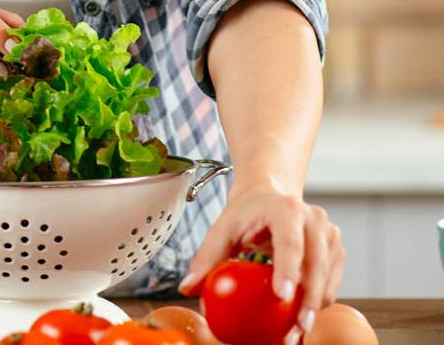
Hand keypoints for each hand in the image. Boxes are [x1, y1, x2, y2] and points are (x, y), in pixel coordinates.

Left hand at [178, 182, 344, 342]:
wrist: (269, 195)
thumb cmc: (246, 212)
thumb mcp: (223, 228)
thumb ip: (207, 257)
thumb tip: (187, 287)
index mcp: (286, 208)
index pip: (290, 242)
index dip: (289, 269)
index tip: (283, 296)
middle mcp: (313, 218)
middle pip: (316, 262)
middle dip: (309, 297)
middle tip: (297, 327)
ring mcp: (328, 232)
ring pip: (328, 275)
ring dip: (316, 304)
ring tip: (299, 329)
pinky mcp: (336, 248)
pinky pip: (333, 280)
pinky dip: (321, 299)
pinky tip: (303, 316)